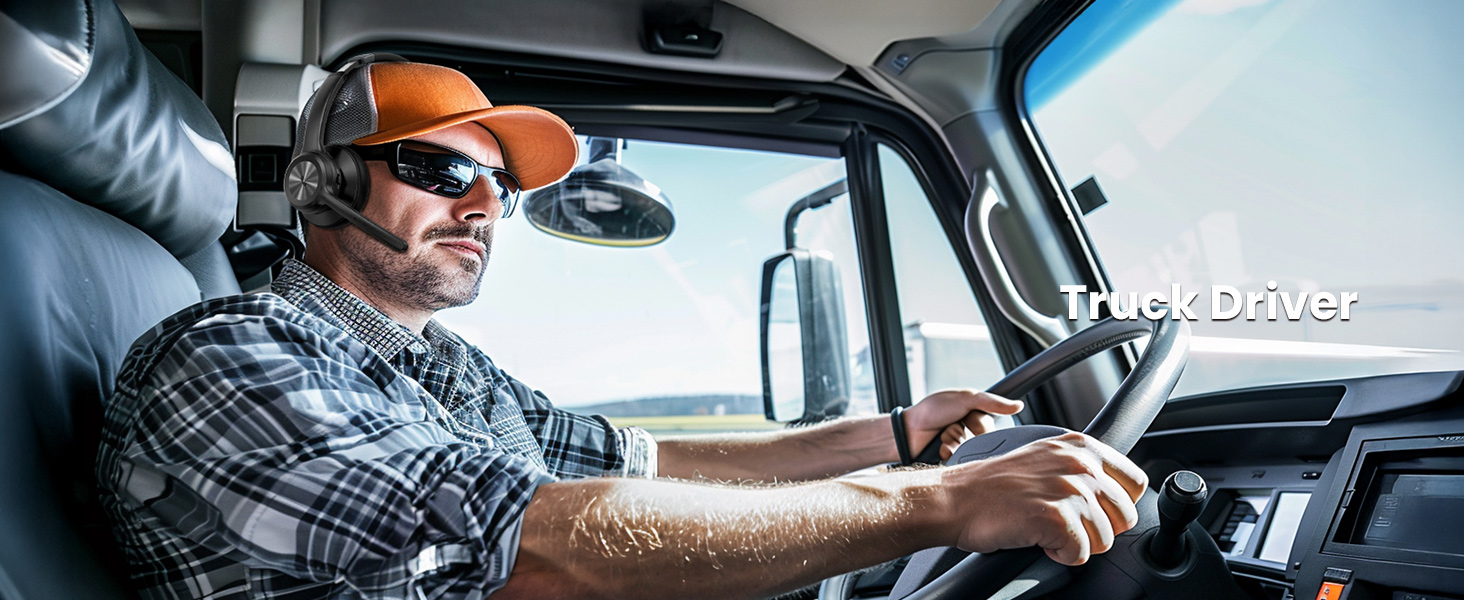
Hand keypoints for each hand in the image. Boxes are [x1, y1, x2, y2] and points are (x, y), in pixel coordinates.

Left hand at [902, 390, 1023, 459]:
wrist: (907, 430)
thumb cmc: (931, 411)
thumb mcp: (964, 399)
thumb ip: (991, 402)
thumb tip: (1019, 406)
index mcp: (973, 416)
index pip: (990, 426)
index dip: (979, 424)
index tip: (968, 420)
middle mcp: (969, 433)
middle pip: (982, 441)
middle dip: (965, 434)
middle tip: (950, 427)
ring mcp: (960, 448)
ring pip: (971, 453)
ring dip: (955, 443)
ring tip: (942, 438)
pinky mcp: (952, 461)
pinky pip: (961, 463)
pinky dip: (949, 454)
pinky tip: (939, 448)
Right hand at [946, 432, 1147, 564]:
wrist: (956, 498)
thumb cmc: (994, 485)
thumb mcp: (1046, 458)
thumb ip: (1082, 468)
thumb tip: (1115, 493)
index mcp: (1081, 446)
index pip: (1136, 483)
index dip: (1116, 504)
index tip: (1094, 511)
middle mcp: (1080, 464)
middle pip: (1125, 516)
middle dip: (1098, 528)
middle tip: (1062, 522)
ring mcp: (1069, 490)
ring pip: (1105, 539)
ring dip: (1076, 543)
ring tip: (1045, 528)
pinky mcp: (1056, 518)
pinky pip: (1081, 555)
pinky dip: (1059, 556)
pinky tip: (1038, 539)